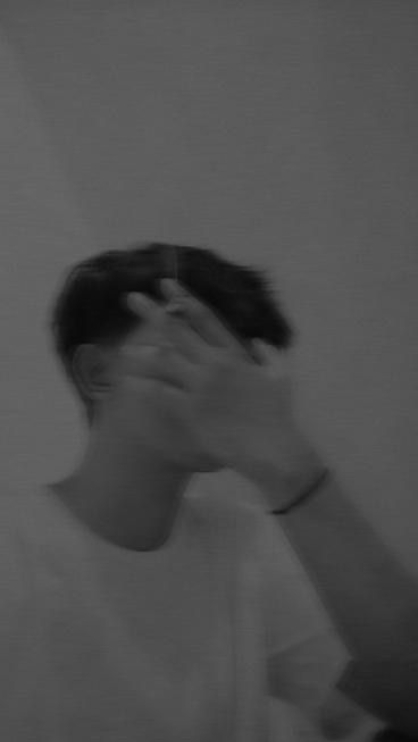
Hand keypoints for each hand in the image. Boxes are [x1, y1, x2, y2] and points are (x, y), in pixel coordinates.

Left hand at [122, 279, 316, 496]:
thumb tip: (259, 342)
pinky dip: (145, 387)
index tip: (166, 285)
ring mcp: (201, 386)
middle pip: (177, 331)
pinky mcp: (191, 409)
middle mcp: (214, 364)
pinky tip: (130, 384)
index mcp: (235, 353)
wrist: (271, 449)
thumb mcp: (280, 377)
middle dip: (152, 312)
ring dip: (142, 353)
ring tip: (125, 350)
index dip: (183, 298)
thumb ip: (269, 355)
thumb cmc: (278, 415)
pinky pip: (161, 393)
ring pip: (164, 360)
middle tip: (131, 298)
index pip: (205, 317)